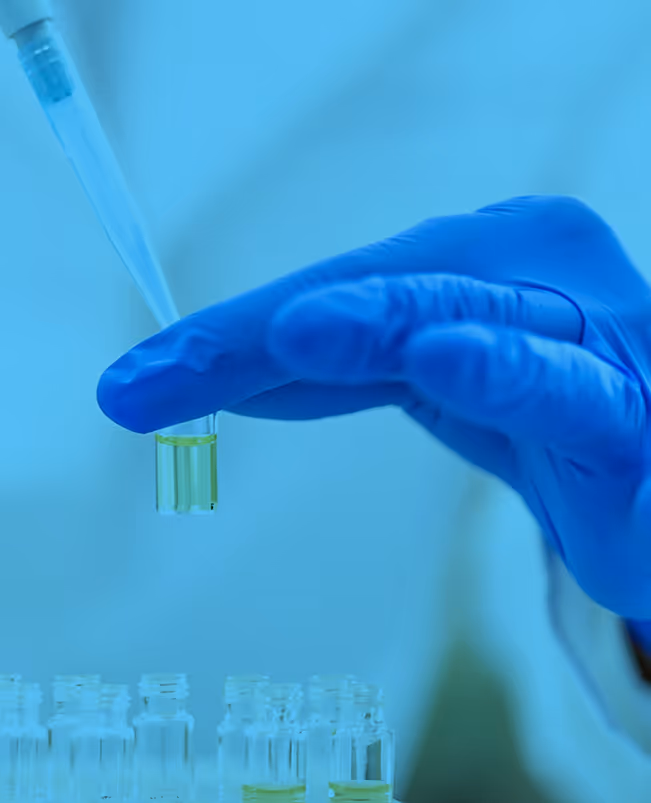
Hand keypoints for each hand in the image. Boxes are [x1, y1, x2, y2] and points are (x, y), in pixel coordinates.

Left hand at [98, 196, 650, 622]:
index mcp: (481, 265)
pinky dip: (512, 373)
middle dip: (263, 337)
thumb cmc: (554, 417)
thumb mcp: (441, 383)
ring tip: (294, 330)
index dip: (232, 340)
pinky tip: (448, 359)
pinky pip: (572, 396)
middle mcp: (534, 278)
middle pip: (381, 300)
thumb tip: (234, 371)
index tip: (139, 388)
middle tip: (162, 371)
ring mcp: (591, 339)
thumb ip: (351, 368)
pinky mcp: (630, 416)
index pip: (340, 294)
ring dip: (380, 322)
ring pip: (472, 327)